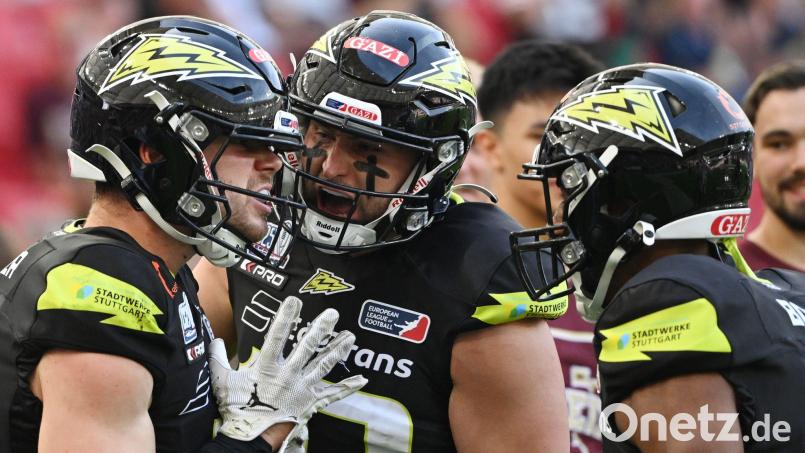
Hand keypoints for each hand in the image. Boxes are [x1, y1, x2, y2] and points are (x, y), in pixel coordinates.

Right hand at [208, 296, 366, 441]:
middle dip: (321, 329)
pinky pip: (333, 394)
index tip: (295, 300)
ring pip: (324, 365)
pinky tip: (363, 379)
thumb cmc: (237, 410)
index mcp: (267, 367)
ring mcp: (302, 388)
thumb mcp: (222, 381)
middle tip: (333, 314)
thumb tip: (213, 340)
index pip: (277, 335)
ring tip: (351, 336)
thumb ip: (217, 359)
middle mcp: (289, 374)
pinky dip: (348, 387)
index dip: (286, 316)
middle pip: (308, 347)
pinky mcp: (311, 403)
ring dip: (339, 350)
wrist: (251, 439)